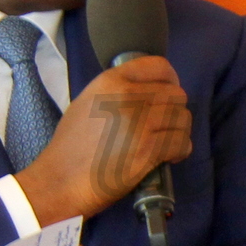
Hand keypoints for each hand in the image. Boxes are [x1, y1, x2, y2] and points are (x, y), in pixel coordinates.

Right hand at [15, 55, 190, 226]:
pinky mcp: (148, 148)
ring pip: (183, 117)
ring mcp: (139, 122)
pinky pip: (182, 142)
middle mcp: (127, 96)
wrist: (62, 179)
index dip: (170, 80)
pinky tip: (170, 156)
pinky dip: (181, 150)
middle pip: (176, 94)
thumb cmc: (72, 145)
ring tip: (167, 142)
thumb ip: (117, 92)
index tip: (167, 95)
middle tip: (166, 126)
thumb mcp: (88, 102)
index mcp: (110, 81)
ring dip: (180, 131)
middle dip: (176, 111)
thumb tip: (147, 91)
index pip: (158, 66)